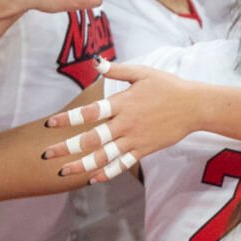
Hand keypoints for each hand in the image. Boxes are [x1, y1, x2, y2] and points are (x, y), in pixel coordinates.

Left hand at [44, 62, 199, 177]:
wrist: (195, 106)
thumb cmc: (168, 86)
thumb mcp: (143, 72)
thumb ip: (117, 70)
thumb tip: (95, 61)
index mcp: (123, 103)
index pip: (90, 112)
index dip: (68, 119)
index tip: (49, 124)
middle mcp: (126, 123)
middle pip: (92, 139)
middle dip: (67, 147)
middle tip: (46, 154)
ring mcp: (135, 139)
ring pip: (104, 156)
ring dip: (82, 165)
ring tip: (63, 171)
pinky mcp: (145, 150)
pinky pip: (123, 164)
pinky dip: (107, 173)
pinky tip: (92, 179)